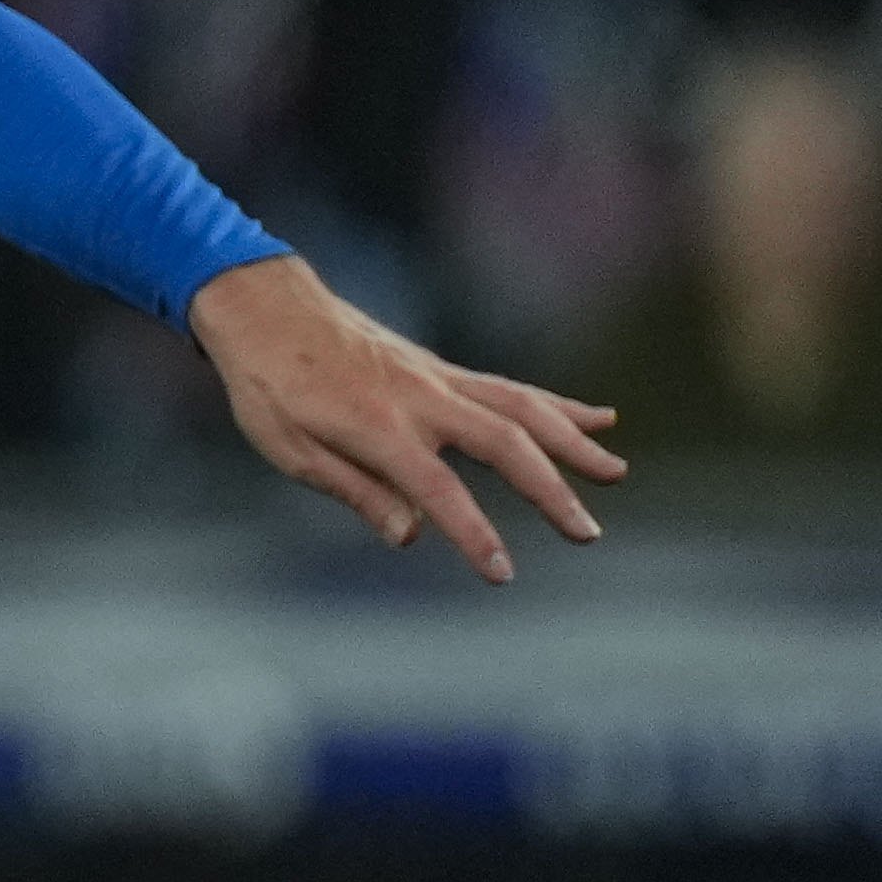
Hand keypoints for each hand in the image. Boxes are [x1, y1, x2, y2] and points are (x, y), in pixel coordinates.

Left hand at [189, 252, 620, 583]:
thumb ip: (354, 489)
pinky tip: (600, 419)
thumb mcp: (288, 447)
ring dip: (574, 443)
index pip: (438, 490)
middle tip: (589, 534)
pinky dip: (558, 405)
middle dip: (551, 491)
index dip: (473, 533)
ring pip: (523, 408)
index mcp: (376, 426)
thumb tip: (410, 536)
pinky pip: (511, 388)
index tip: (504, 574)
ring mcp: (438, 379)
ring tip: (615, 475)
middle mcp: (420, 399)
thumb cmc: (267, 385)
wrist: (266, 308)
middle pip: (503, 445)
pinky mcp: (444, 370)